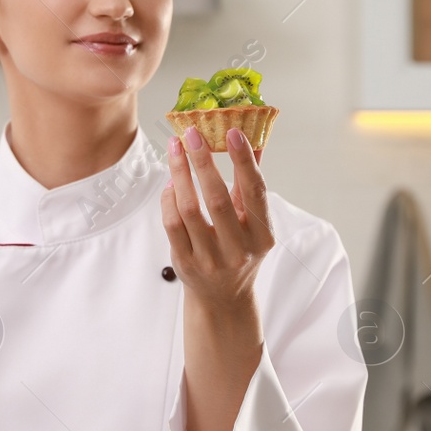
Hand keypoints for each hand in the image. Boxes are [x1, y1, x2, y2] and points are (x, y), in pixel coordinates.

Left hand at [160, 126, 274, 310]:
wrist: (223, 298)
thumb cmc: (240, 250)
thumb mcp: (253, 223)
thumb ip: (250, 184)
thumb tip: (253, 140)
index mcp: (262, 236)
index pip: (254, 192)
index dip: (244, 161)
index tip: (232, 132)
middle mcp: (238, 249)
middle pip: (217, 198)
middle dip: (203, 162)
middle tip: (192, 133)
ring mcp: (210, 258)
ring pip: (189, 209)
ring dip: (180, 174)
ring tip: (175, 149)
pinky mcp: (185, 262)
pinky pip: (171, 224)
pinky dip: (168, 198)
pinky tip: (170, 182)